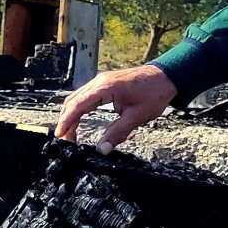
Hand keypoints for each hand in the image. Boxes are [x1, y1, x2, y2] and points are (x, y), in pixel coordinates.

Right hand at [55, 65, 177, 153]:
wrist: (166, 76)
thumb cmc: (154, 94)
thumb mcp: (137, 117)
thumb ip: (117, 133)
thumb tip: (101, 150)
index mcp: (105, 88)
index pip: (78, 105)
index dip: (67, 121)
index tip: (61, 136)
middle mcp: (99, 82)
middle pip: (73, 101)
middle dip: (66, 121)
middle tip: (65, 141)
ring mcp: (101, 81)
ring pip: (77, 97)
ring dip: (71, 115)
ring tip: (69, 134)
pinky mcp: (105, 83)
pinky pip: (85, 95)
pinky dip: (78, 108)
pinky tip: (77, 120)